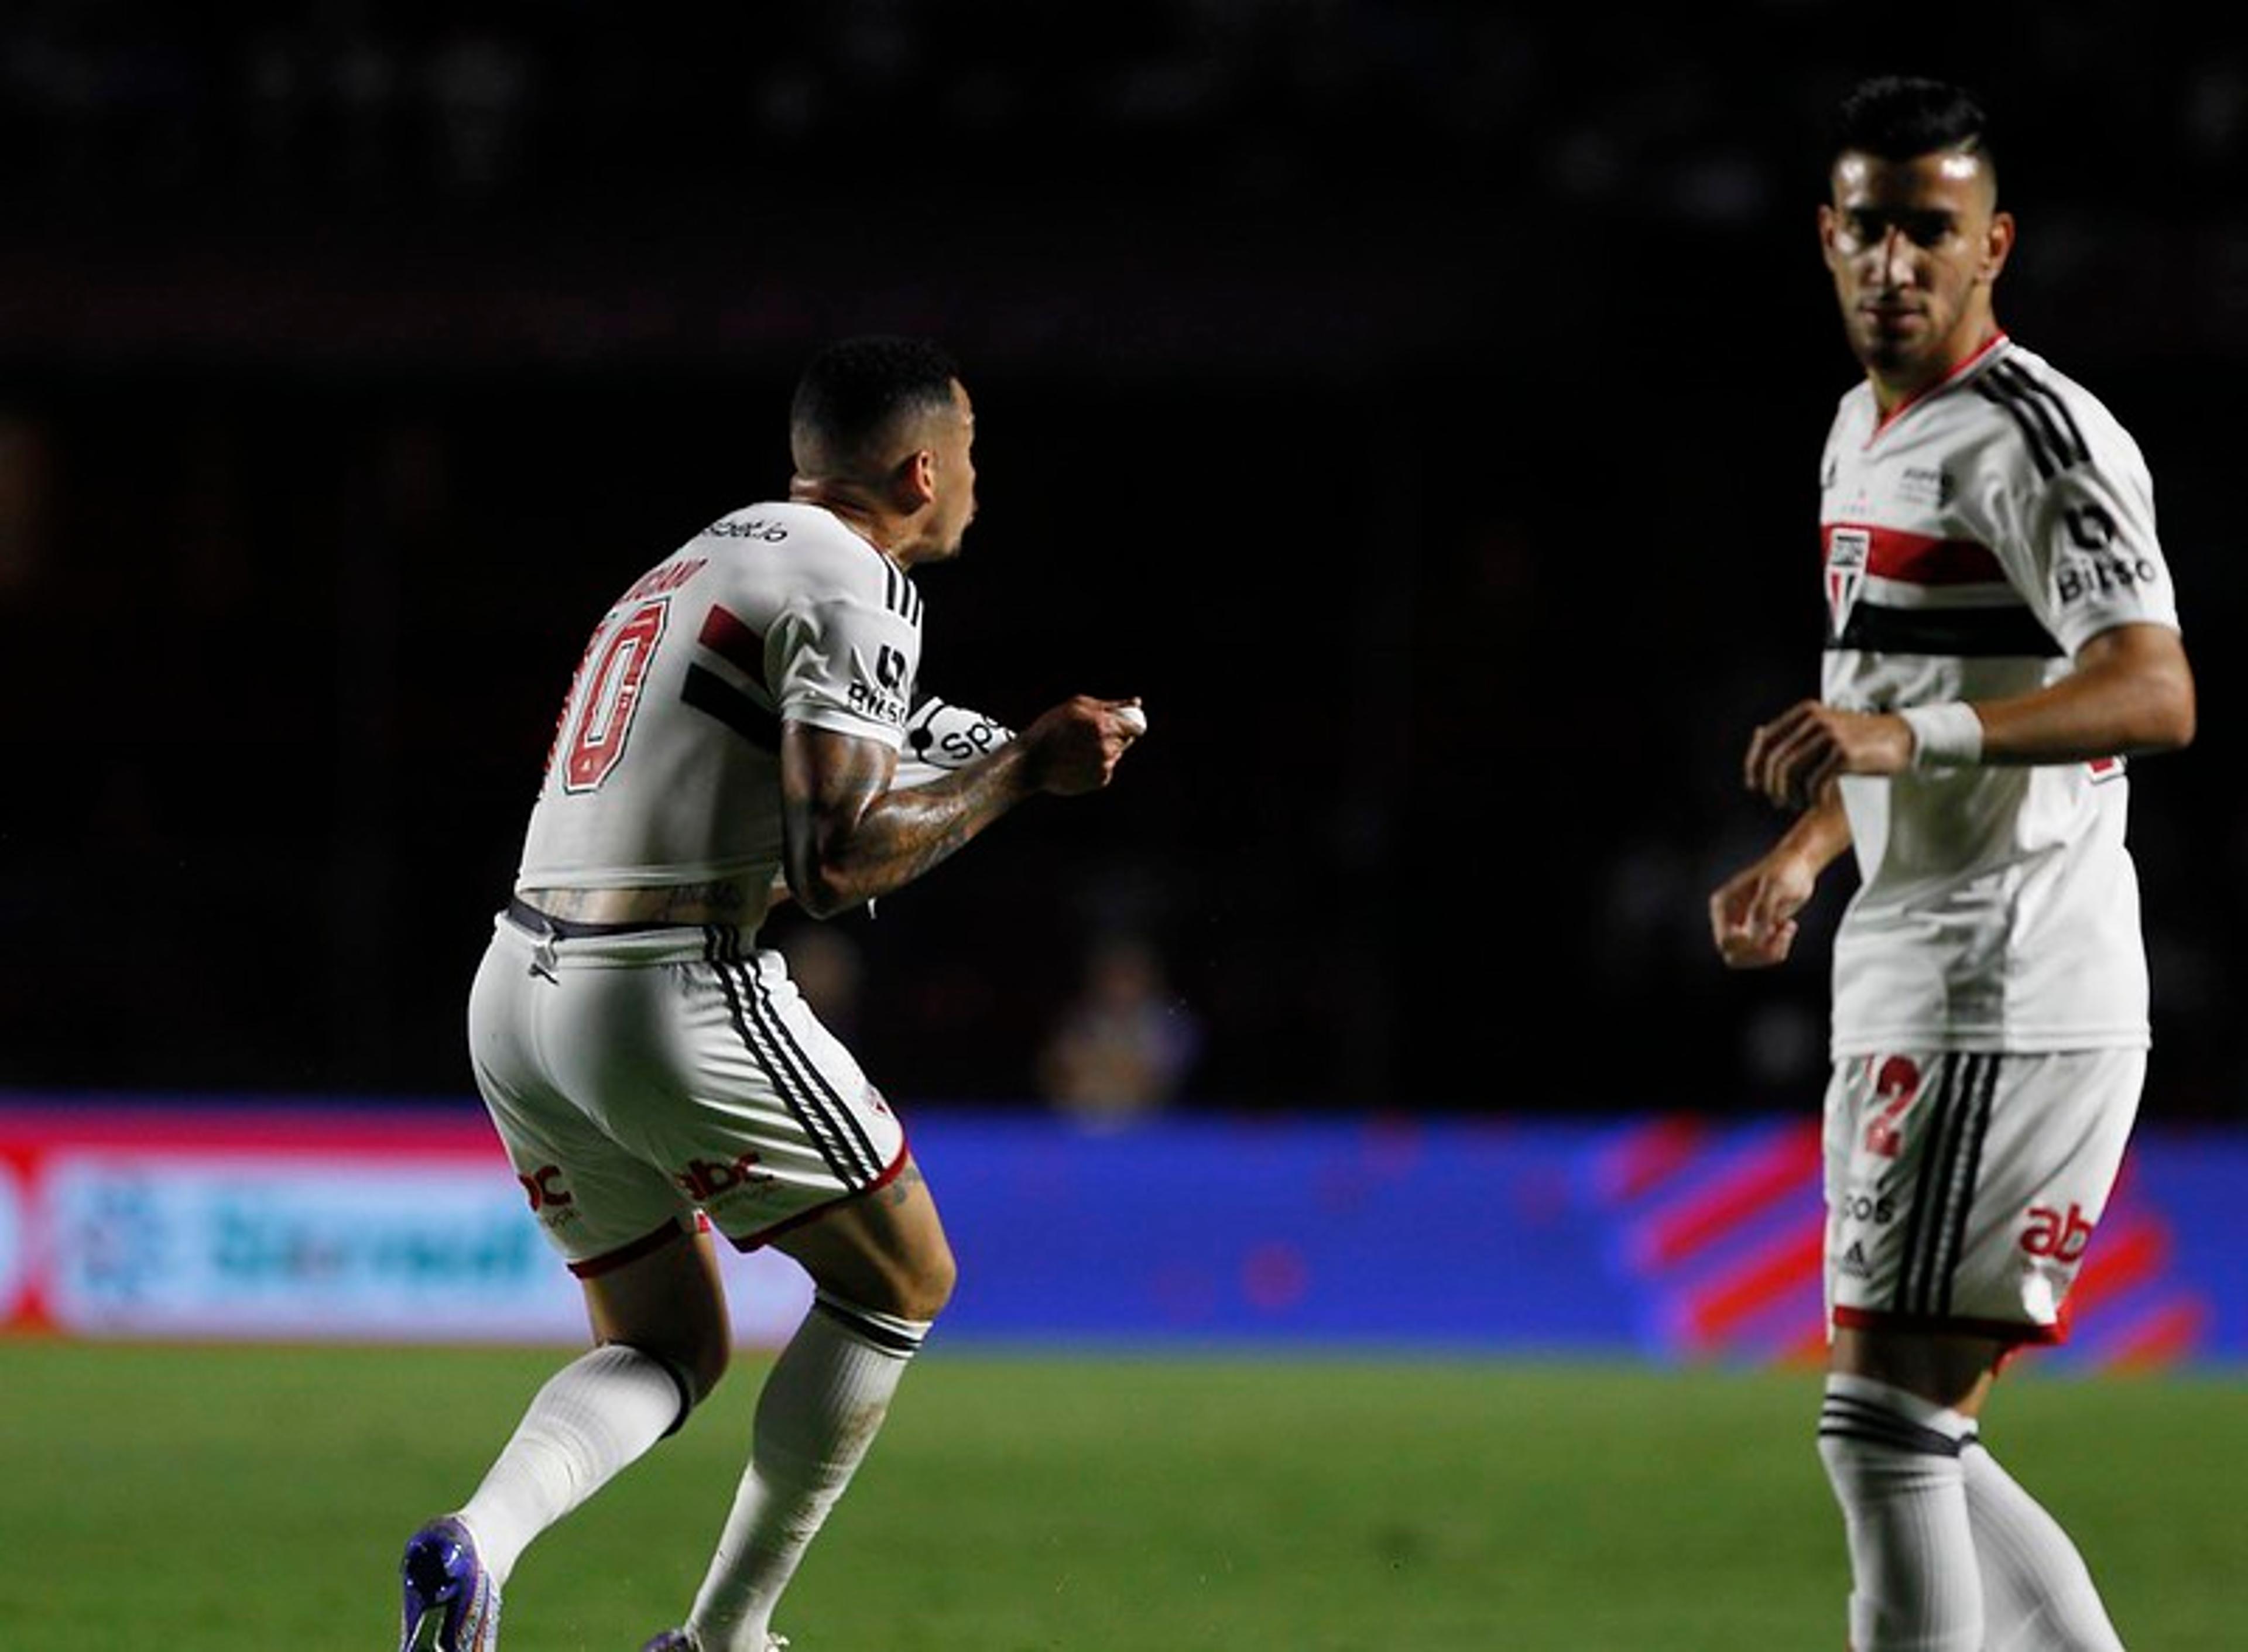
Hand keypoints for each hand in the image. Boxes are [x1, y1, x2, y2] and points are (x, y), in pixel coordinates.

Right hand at [1018, 696, 1143, 794]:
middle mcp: (1108, 747)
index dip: (1128, 725)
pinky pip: (1106, 769)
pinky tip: (1076, 762)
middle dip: (1112, 737)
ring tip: (1077, 749)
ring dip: (1103, 751)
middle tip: (1086, 737)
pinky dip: (1095, 765)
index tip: (1119, 726)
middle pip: (1125, 741)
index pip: (1135, 727)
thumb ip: (1111, 704)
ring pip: (1115, 755)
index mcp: (1104, 725)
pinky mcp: (1101, 781)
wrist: (1031, 762)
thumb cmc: (1051, 728)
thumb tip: (1136, 703)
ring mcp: (1105, 765)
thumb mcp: (1077, 706)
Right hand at [1709, 853, 1817, 969]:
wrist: (1798, 866)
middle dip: (1760, 952)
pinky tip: (1788, 926)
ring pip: (1748, 959)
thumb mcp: (1774, 886)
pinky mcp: (1758, 932)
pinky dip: (1779, 947)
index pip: (1726, 943)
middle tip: (1781, 934)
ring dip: (1772, 950)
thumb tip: (1754, 939)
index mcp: (1723, 906)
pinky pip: (1763, 955)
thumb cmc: (1784, 870)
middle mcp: (1729, 919)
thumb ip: (1762, 911)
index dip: (1748, 946)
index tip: (1771, 929)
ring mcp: (1743, 927)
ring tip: (1788, 928)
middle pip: (1734, 956)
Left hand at [1745, 700, 1911, 809]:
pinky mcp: (1844, 753)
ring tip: (1795, 804)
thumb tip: (1757, 736)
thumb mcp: (1826, 727)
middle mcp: (1814, 720)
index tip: (1752, 786)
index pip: (1766, 739)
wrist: (1900, 738)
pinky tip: (1816, 803)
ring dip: (1788, 793)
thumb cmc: (1859, 739)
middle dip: (1771, 786)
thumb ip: (1796, 732)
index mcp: (1805, 712)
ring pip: (1790, 771)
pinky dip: (1811, 796)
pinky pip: (1815, 780)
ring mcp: (1829, 735)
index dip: (1754, 765)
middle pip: (1776, 759)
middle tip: (1777, 803)